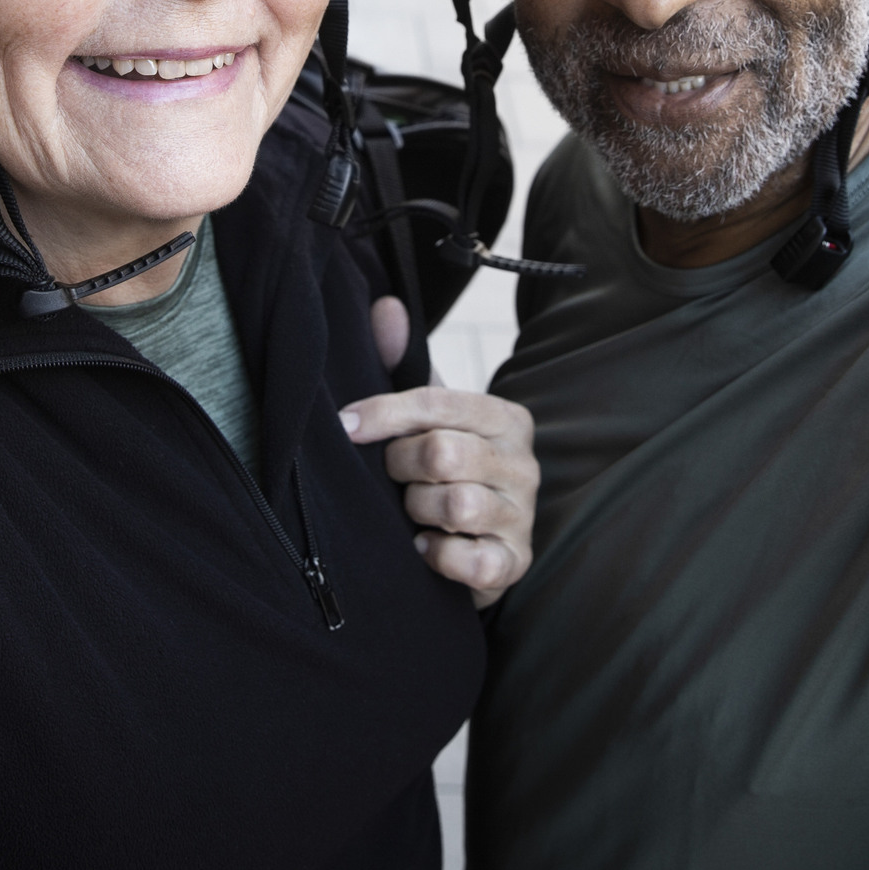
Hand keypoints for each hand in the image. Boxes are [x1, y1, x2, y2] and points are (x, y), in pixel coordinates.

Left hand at [340, 382, 536, 608]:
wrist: (478, 540)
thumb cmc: (447, 469)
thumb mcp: (429, 416)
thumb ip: (405, 362)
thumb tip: (385, 306)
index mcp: (505, 418)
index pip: (438, 403)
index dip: (383, 414)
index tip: (345, 425)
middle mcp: (523, 464)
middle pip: (443, 452)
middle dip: (401, 466)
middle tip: (393, 475)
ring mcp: (523, 516)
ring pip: (457, 504)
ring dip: (418, 510)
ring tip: (414, 511)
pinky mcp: (514, 563)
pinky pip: (472, 560)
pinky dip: (439, 554)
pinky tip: (427, 546)